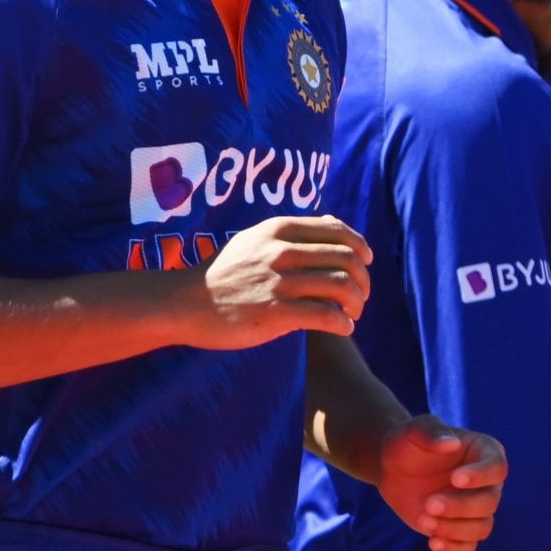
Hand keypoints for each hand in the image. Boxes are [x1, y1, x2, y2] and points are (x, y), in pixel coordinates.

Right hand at [188, 215, 372, 349]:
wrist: (185, 303)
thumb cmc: (225, 273)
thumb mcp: (256, 239)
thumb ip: (294, 232)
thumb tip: (334, 222)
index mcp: (279, 229)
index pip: (338, 231)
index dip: (360, 247)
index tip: (366, 262)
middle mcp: (281, 251)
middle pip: (346, 259)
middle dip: (362, 279)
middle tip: (360, 295)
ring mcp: (278, 281)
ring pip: (341, 287)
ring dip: (356, 303)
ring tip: (352, 313)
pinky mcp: (275, 313)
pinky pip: (325, 316)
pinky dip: (343, 323)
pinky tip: (343, 328)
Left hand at [376, 415, 508, 550]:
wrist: (393, 469)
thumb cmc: (407, 444)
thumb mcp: (413, 431)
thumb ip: (431, 432)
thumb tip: (451, 443)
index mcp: (483, 452)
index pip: (497, 467)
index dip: (481, 476)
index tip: (455, 479)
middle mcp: (486, 482)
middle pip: (490, 502)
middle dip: (461, 506)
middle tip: (429, 503)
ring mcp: (474, 507)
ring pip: (482, 527)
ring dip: (455, 529)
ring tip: (424, 520)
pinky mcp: (460, 528)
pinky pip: (469, 546)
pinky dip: (454, 548)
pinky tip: (432, 542)